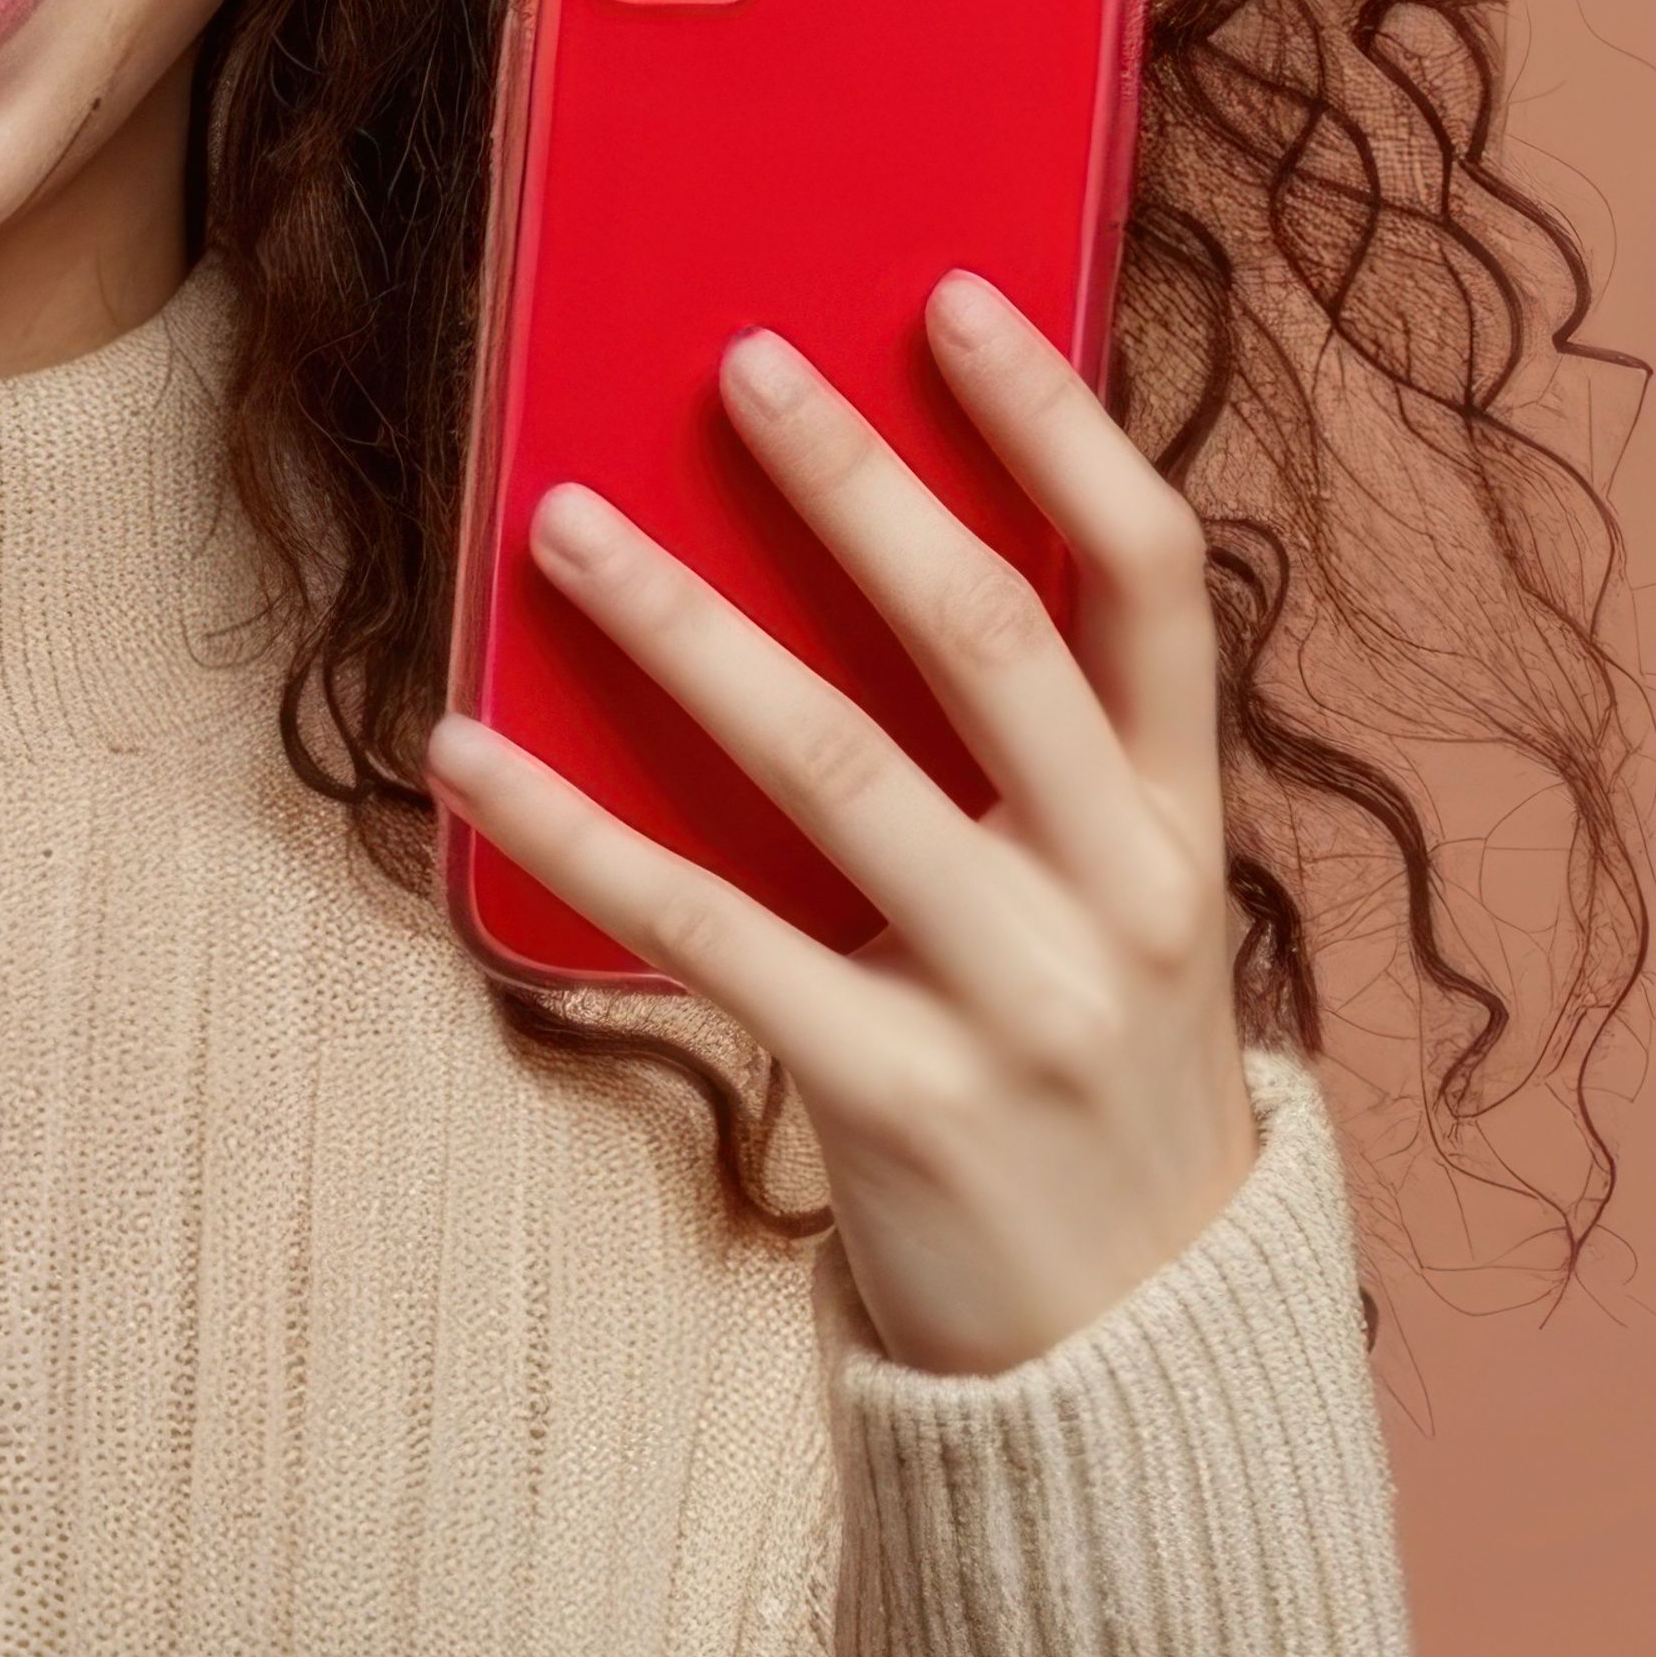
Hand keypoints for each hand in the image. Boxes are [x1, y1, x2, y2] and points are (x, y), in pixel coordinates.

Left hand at [428, 277, 1261, 1375]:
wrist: (1129, 1358)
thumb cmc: (1082, 1085)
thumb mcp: (1117, 913)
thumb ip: (1042, 766)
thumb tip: (879, 549)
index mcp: (1185, 826)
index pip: (1151, 581)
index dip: (1057, 428)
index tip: (952, 298)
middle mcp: (1124, 898)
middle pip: (984, 639)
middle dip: (853, 487)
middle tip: (733, 362)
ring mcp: (1014, 1002)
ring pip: (830, 767)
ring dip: (684, 627)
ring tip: (561, 523)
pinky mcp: (895, 1102)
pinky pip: (708, 934)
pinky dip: (574, 835)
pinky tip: (470, 749)